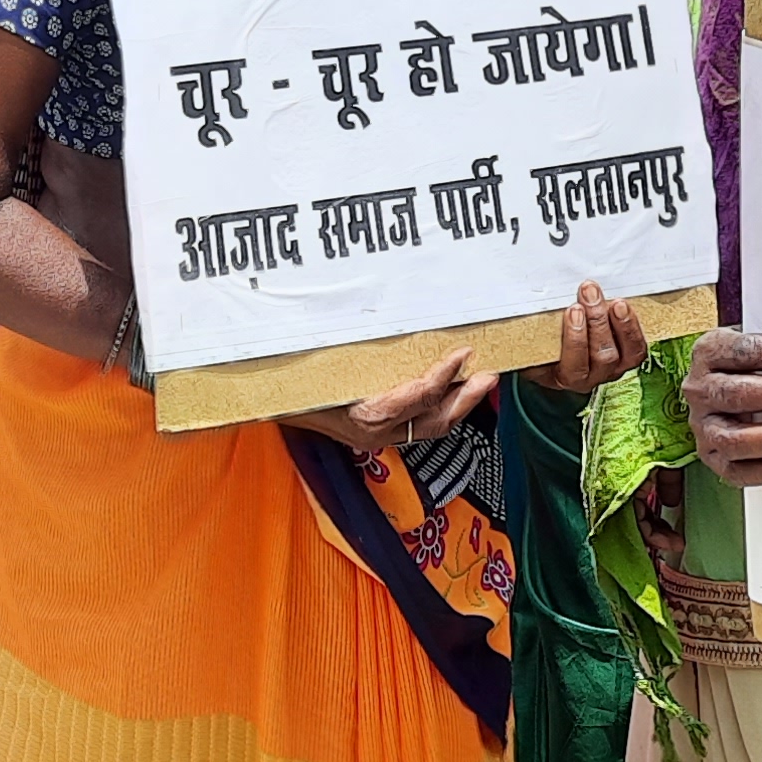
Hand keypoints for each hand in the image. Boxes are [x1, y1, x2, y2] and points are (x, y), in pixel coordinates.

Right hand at [282, 346, 495, 450]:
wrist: (272, 404)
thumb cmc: (295, 382)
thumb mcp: (326, 362)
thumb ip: (360, 349)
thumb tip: (395, 323)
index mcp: (367, 415)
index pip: (419, 397)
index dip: (445, 375)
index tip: (463, 352)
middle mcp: (376, 433)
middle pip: (436, 421)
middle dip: (467, 398)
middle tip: (489, 374)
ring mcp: (377, 438)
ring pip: (431, 428)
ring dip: (459, 405)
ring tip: (479, 383)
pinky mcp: (377, 435)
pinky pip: (418, 426)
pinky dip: (439, 409)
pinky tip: (449, 393)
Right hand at [523, 282, 651, 394]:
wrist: (558, 356)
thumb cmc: (543, 345)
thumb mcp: (530, 341)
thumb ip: (528, 329)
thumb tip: (521, 301)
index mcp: (562, 376)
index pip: (573, 366)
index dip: (575, 339)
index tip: (572, 311)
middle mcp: (590, 378)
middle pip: (601, 356)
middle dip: (596, 321)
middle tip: (589, 293)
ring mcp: (611, 370)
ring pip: (623, 354)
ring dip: (619, 324)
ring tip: (614, 302)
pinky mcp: (627, 359)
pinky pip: (637, 349)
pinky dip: (633, 328)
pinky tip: (626, 308)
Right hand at [680, 326, 761, 485]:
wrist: (726, 389)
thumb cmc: (750, 368)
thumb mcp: (761, 348)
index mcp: (709, 352)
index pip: (746, 351)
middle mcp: (700, 390)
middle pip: (737, 393)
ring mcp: (703, 426)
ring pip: (733, 438)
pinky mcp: (711, 456)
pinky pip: (735, 470)